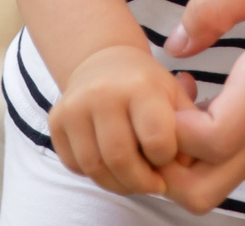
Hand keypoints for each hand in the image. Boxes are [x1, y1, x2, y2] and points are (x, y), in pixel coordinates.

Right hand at [49, 45, 201, 196]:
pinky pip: (74, 165)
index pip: (156, 140)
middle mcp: (103, 92)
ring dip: (117, 183)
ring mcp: (74, 105)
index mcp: (140, 85)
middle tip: (152, 183)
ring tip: (133, 179)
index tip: (167, 156)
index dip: (166, 158)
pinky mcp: (56, 119)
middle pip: (121, 160)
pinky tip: (110, 165)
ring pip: (95, 168)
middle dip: (141, 182)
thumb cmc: (147, 86)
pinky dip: (94, 174)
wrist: (105, 61)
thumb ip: (189, 131)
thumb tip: (185, 166)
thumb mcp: (175, 97)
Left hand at [156, 0, 244, 212]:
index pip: (206, 141)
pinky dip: (198, 151)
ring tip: (184, 101)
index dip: (172, 119)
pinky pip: (221, 174)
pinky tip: (206, 105)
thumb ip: (217, 2)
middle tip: (164, 103)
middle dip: (162, 153)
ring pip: (203, 188)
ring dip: (177, 154)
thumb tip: (177, 45)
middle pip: (194, 190)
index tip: (175, 81)